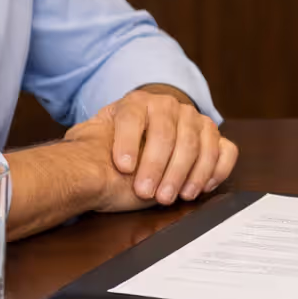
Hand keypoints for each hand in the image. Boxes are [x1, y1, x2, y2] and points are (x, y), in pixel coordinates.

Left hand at [65, 89, 237, 211]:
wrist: (144, 132)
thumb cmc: (116, 142)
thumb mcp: (95, 135)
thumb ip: (85, 140)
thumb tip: (71, 152)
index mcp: (136, 102)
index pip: (132, 117)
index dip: (127, 142)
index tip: (123, 168)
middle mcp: (169, 106)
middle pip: (168, 133)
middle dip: (157, 166)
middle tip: (146, 193)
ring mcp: (195, 120)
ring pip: (198, 142)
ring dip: (186, 173)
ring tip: (172, 196)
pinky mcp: (214, 137)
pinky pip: (225, 150)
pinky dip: (216, 169)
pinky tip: (200, 187)